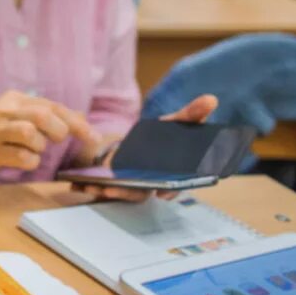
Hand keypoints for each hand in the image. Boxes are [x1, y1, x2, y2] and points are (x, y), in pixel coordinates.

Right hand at [0, 90, 97, 177]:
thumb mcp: (12, 116)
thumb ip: (41, 115)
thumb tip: (78, 117)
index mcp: (13, 98)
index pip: (52, 105)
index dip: (77, 122)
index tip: (94, 137)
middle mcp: (4, 110)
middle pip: (44, 115)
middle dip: (59, 132)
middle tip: (55, 142)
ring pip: (32, 134)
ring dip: (39, 148)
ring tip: (30, 151)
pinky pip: (21, 156)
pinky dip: (29, 162)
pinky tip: (20, 161)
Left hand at [71, 94, 218, 202]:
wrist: (140, 140)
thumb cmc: (163, 135)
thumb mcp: (175, 123)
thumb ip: (192, 113)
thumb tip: (211, 100)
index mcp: (172, 173)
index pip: (174, 187)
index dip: (170, 191)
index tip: (163, 193)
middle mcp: (153, 183)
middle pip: (144, 192)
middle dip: (130, 193)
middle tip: (116, 191)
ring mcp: (134, 184)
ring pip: (125, 194)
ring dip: (112, 193)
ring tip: (99, 188)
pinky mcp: (117, 183)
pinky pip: (108, 190)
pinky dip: (97, 189)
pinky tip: (84, 185)